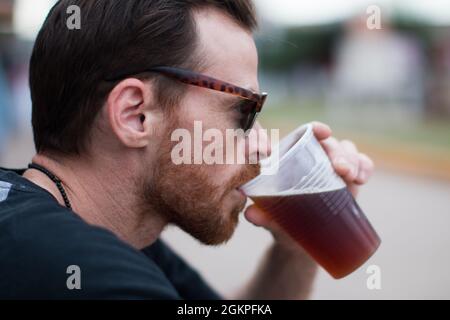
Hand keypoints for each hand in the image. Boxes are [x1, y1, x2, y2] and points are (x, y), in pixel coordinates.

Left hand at [244, 121, 374, 250]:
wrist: (299, 244)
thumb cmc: (280, 224)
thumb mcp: (271, 219)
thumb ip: (261, 216)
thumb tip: (250, 214)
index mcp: (292, 161)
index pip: (303, 136)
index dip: (314, 129)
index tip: (323, 131)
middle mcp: (314, 160)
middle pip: (329, 144)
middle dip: (338, 152)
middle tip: (340, 169)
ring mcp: (333, 170)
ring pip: (348, 151)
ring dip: (353, 160)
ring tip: (351, 177)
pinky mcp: (349, 182)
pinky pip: (362, 166)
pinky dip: (365, 167)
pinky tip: (362, 178)